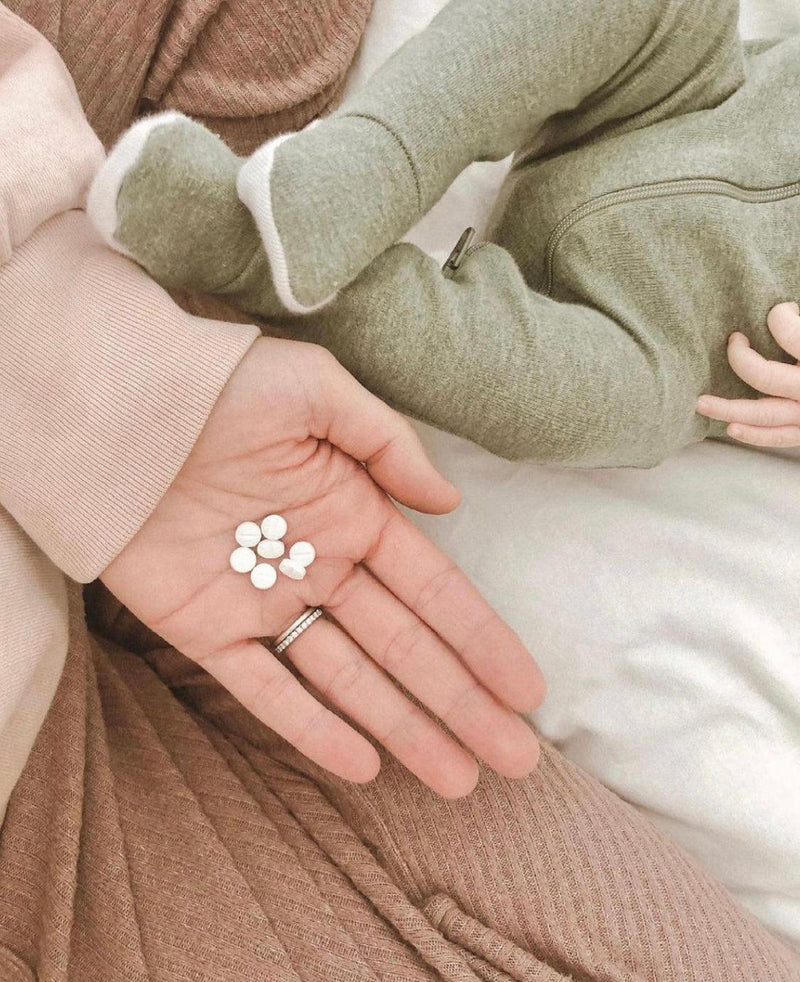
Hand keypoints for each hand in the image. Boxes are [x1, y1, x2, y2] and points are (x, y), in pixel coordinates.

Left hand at [101, 336, 543, 796]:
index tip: (526, 690)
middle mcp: (320, 567)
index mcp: (353, 514)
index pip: (433, 592)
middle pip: (404, 649)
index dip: (482, 641)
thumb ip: (388, 446)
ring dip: (403, 728)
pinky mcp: (205, 629)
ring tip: (456, 779)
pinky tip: (364, 767)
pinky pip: (264, 688)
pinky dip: (310, 729)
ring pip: (347, 680)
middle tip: (513, 759)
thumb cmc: (222, 388)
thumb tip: (449, 502)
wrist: (118, 409)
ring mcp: (265, 604)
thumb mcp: (317, 392)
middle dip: (460, 703)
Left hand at [696, 302, 799, 446]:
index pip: (790, 333)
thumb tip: (783, 307)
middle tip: (733, 341)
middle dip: (740, 359)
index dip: (779, 317)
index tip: (778, 311)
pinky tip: (731, 429)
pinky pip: (780, 437)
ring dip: (728, 408)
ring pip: (763, 413)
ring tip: (700, 402)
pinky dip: (755, 435)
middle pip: (765, 376)